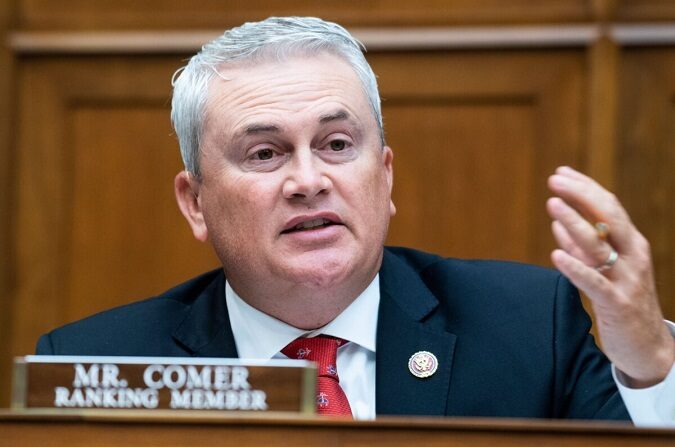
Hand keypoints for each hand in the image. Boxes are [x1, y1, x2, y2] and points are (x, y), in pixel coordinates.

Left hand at [546, 166, 674, 387]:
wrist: (650, 349)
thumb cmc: (624, 304)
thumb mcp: (605, 270)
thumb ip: (583, 248)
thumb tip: (558, 224)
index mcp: (632, 245)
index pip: (609, 207)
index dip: (585, 188)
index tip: (561, 172)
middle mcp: (634, 256)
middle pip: (609, 216)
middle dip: (580, 194)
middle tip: (554, 180)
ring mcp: (627, 279)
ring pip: (599, 244)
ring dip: (573, 221)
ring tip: (552, 204)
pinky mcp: (617, 304)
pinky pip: (594, 282)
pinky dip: (575, 267)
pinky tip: (556, 254)